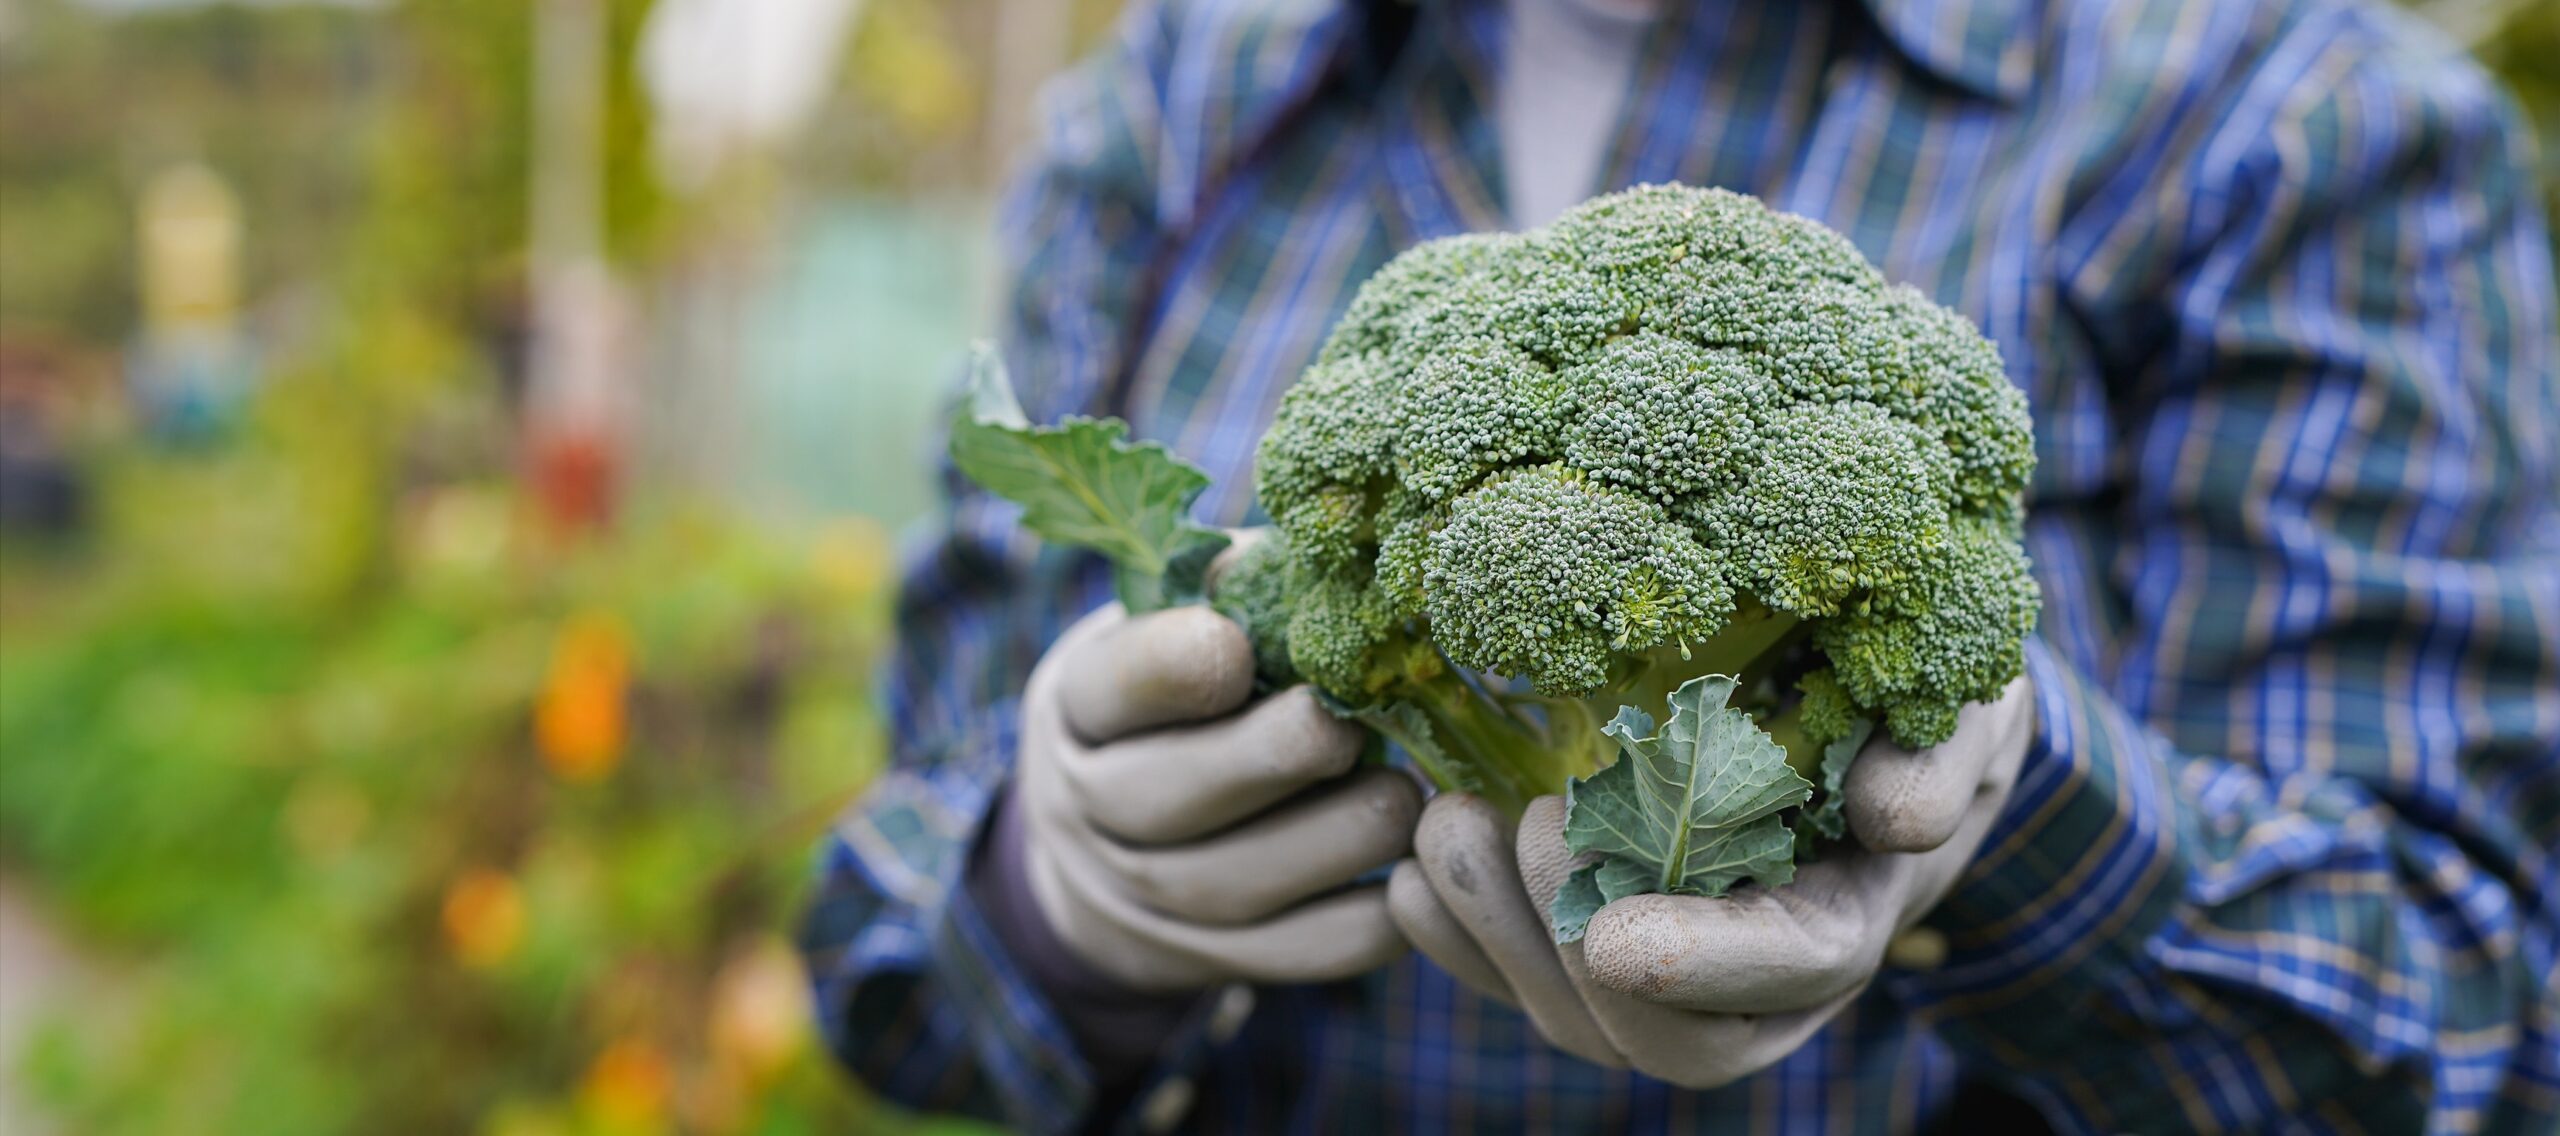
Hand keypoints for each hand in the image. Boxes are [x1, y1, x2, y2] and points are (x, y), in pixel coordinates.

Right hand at [1015, 600, 1420, 992]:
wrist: (1107, 846)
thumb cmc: (1175, 700)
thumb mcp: (1165, 628)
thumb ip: (1232, 590)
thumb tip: (1336, 558)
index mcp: (1081, 708)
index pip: (1112, 688)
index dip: (1172, 669)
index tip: (1239, 645)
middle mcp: (1092, 808)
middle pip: (1167, 796)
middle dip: (1267, 759)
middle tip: (1346, 725)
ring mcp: (1144, 897)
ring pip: (1232, 884)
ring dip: (1330, 841)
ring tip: (1401, 799)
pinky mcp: (1209, 957)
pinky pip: (1288, 954)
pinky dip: (1359, 927)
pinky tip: (1414, 879)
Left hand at [1385, 678, 2034, 1085]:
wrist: (1859, 713)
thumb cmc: (1909, 704)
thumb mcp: (1960, 705)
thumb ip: (1940, 755)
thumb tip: (1894, 818)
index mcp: (1847, 922)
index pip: (1789, 972)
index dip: (1707, 966)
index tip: (1617, 936)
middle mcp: (1752, 984)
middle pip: (1665, 1040)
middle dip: (1576, 952)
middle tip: (1530, 821)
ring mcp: (1661, 983)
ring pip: (1571, 1019)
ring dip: (1496, 933)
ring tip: (1448, 821)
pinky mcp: (1582, 957)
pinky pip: (1510, 985)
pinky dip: (1452, 939)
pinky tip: (1411, 874)